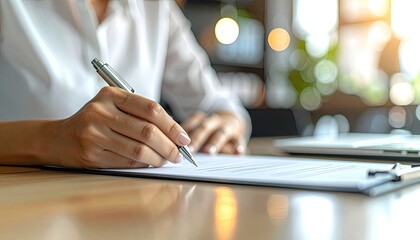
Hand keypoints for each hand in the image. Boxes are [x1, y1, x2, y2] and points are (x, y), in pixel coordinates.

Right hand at [42, 87, 190, 167]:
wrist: (58, 138)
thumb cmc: (94, 121)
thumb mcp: (112, 106)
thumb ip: (140, 114)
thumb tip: (175, 133)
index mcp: (110, 95)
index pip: (151, 109)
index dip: (172, 125)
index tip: (184, 138)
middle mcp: (100, 112)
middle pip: (148, 131)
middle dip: (169, 145)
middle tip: (179, 154)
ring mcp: (94, 134)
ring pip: (139, 149)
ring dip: (159, 158)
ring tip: (167, 160)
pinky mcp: (91, 154)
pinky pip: (127, 161)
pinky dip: (144, 164)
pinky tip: (150, 163)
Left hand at [181, 111, 246, 154]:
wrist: (231, 122)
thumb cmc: (208, 130)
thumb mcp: (199, 129)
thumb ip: (188, 136)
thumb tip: (172, 147)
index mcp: (201, 119)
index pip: (192, 122)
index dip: (185, 130)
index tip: (177, 142)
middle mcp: (214, 121)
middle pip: (205, 127)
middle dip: (197, 138)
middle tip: (190, 150)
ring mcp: (227, 127)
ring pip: (221, 133)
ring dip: (215, 142)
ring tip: (209, 151)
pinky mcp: (237, 136)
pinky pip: (239, 140)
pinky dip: (238, 146)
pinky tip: (238, 152)